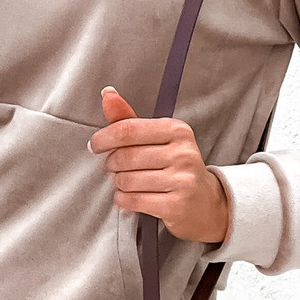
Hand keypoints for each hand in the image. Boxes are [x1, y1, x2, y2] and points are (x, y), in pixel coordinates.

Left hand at [88, 86, 229, 245]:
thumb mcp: (157, 138)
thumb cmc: (174, 165)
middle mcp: (183, 152)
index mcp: (177, 130)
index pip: (128, 129)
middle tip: (115, 166)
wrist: (204, 201)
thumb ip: (129, 118)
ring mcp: (182, 180)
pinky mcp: (177, 205)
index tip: (95, 145)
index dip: (104, 138)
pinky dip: (124, 200)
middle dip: (112, 163)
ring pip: (127, 180)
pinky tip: (129, 196)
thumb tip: (107, 94)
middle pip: (125, 156)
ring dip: (118, 183)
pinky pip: (134, 200)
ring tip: (126, 182)